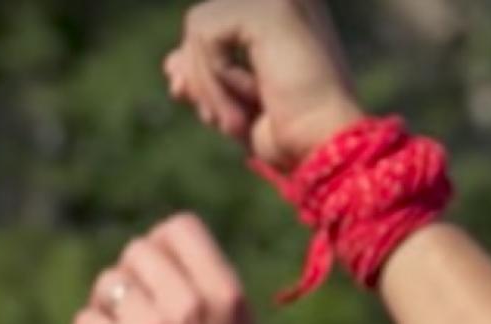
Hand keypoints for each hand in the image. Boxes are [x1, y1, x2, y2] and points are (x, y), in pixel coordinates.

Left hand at [74, 213, 265, 323]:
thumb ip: (209, 293)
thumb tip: (169, 257)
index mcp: (226, 294)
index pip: (179, 228)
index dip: (159, 245)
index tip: (155, 274)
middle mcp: (188, 303)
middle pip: (136, 251)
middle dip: (129, 279)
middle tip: (133, 314)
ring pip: (107, 285)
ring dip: (107, 308)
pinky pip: (86, 321)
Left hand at [165, 0, 364, 171]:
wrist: (320, 144)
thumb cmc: (287, 131)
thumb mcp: (232, 103)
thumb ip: (203, 76)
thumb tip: (169, 62)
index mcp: (283, 12)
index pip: (211, 25)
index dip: (198, 68)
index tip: (208, 116)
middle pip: (199, 23)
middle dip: (201, 78)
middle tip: (224, 123)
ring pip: (198, 28)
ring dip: (208, 84)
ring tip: (237, 119)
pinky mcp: (272, 8)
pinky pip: (206, 35)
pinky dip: (214, 78)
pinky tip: (248, 99)